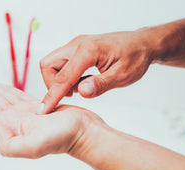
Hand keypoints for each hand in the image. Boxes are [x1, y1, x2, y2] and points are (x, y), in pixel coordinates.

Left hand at [0, 73, 104, 157]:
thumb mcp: (34, 146)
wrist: (84, 133)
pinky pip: (17, 94)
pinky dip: (7, 88)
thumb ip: (9, 144)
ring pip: (3, 95)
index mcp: (12, 126)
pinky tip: (2, 86)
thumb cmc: (65, 138)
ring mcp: (26, 113)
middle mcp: (16, 120)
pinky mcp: (38, 107)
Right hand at [39, 30, 153, 113]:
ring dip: (59, 80)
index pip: (62, 76)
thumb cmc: (135, 57)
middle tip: (71, 95)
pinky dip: (66, 75)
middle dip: (52, 84)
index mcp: (88, 50)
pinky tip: (83, 80)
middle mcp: (78, 44)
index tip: (43, 110)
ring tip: (82, 86)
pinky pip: (61, 63)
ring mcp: (76, 45)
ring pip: (52, 63)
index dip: (51, 96)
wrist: (142, 43)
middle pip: (48, 65)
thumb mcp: (123, 76)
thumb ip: (101, 84)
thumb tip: (81, 92)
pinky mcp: (76, 48)